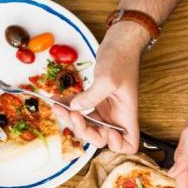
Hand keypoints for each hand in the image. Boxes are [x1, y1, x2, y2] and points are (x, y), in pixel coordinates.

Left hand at [55, 23, 146, 152]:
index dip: (116, 144)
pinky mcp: (96, 99)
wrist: (120, 43)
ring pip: (87, 125)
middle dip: (83, 130)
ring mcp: (105, 108)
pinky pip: (81, 110)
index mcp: (126, 115)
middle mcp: (117, 115)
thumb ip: (91, 96)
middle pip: (101, 137)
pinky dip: (68, 107)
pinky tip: (57, 99)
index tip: (104, 130)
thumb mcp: (107, 79)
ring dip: (71, 119)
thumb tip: (76, 109)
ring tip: (58, 107)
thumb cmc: (121, 59)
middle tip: (72, 114)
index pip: (129, 143)